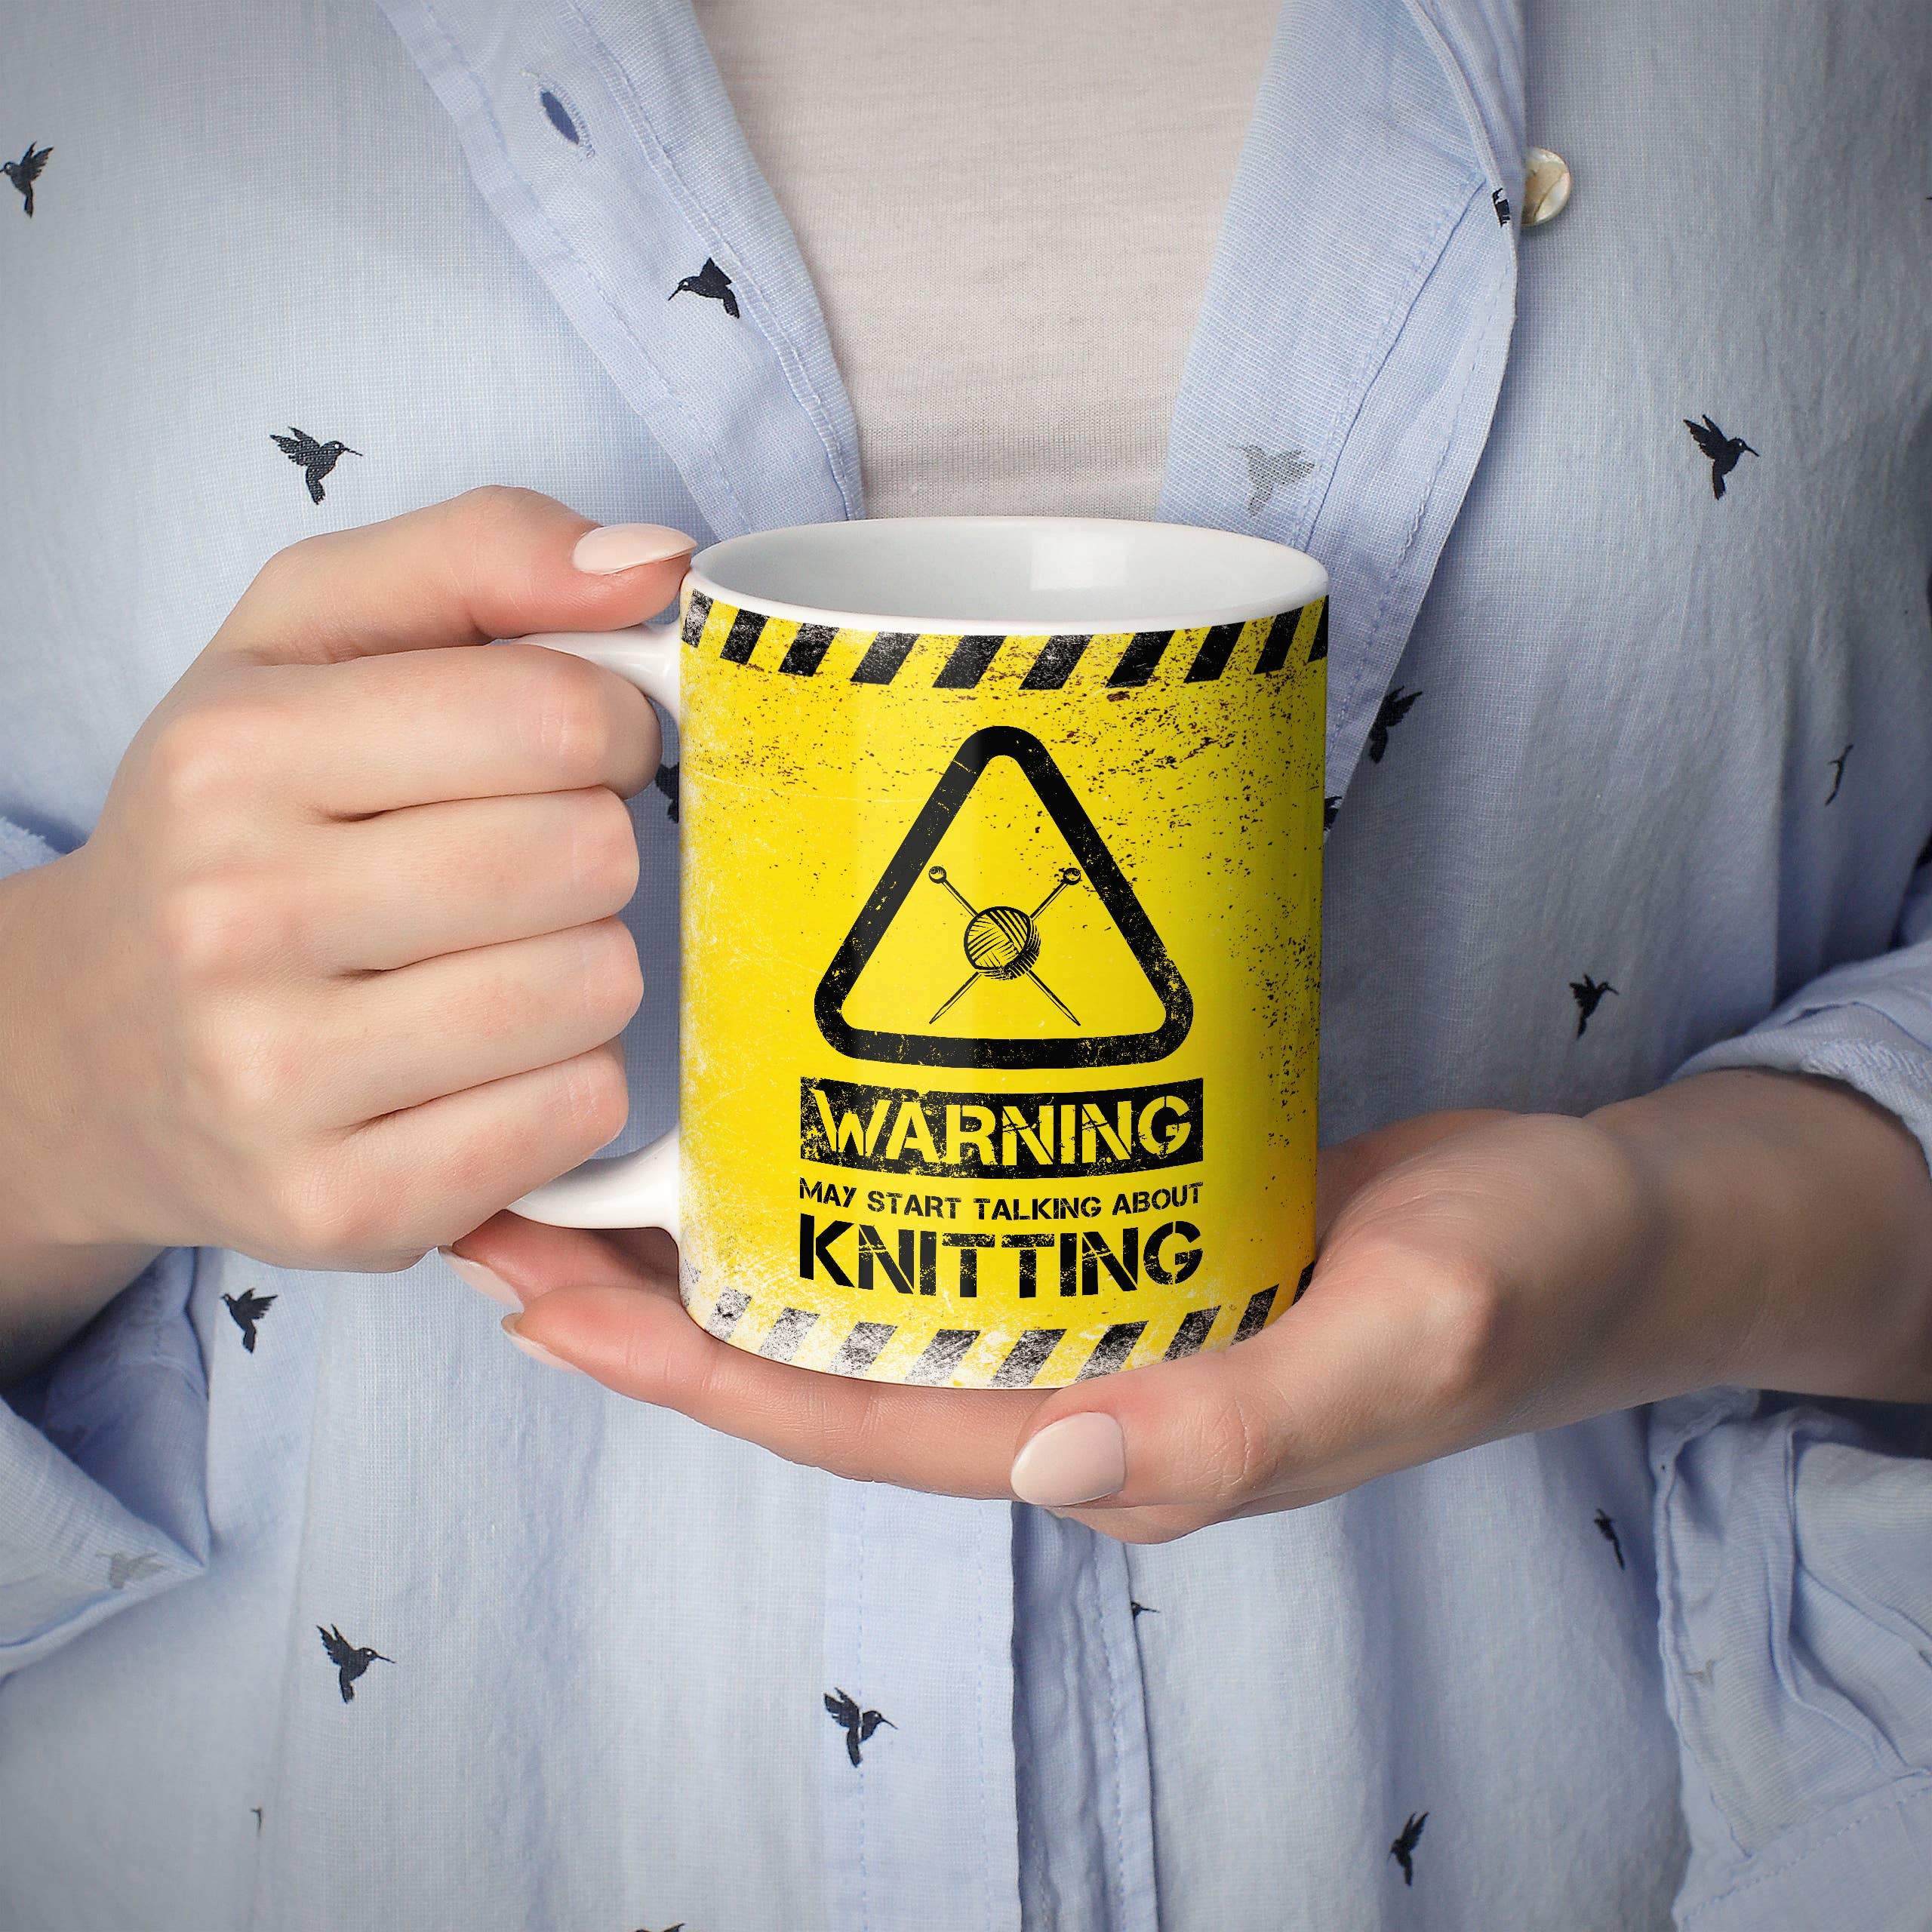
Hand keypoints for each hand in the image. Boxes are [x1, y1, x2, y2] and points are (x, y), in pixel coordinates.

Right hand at [0, 488, 690, 1364]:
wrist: (92, 1049)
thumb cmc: (237, 822)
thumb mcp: (309, 639)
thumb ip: (482, 555)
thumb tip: (658, 564)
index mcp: (232, 753)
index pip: (555, 713)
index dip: (606, 727)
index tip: (567, 751)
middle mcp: (230, 918)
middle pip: (589, 855)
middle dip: (595, 846)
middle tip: (529, 863)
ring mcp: (274, 1082)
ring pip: (597, 990)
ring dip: (588, 966)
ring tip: (501, 958)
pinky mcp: (335, 1208)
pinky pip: (574, 1117)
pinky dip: (569, 1082)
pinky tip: (492, 1058)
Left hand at [455, 1069, 1931, 1542]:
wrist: (1596, 1226)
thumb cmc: (1518, 1286)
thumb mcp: (1410, 1341)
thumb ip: (1257, 1425)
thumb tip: (1060, 1464)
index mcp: (1104, 1434)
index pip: (851, 1418)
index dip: (685, 1372)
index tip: (542, 1293)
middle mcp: (1066, 1374)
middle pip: (819, 1349)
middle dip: (652, 1297)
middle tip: (508, 1199)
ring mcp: (1083, 1294)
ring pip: (868, 1274)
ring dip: (728, 1226)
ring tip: (597, 1142)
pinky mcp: (1115, 1213)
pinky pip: (947, 1203)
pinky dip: (847, 1161)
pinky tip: (785, 1088)